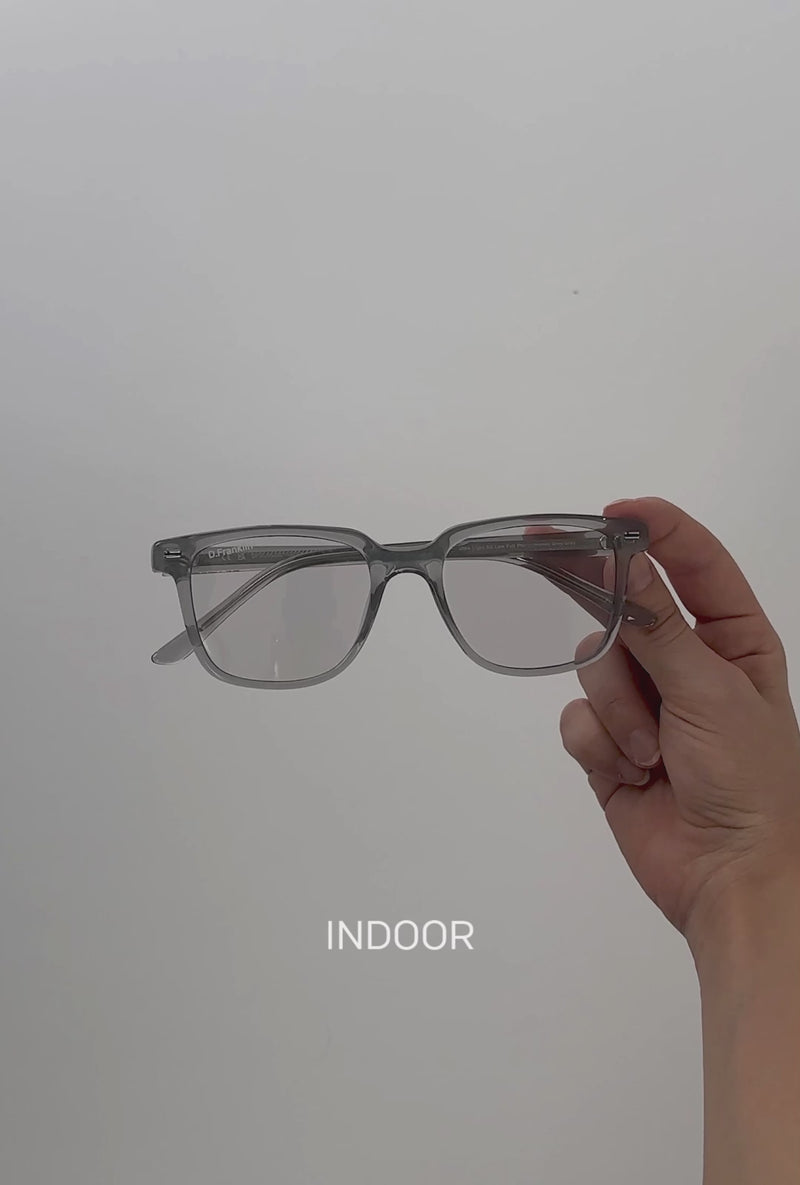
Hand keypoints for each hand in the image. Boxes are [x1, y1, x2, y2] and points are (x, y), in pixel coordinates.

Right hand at [559, 497, 799, 946]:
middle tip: (552, 550)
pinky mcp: (610, 745)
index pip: (695, 565)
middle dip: (603, 600)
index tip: (614, 512)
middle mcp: (686, 664)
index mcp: (734, 640)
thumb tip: (624, 560)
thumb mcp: (711, 690)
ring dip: (618, 709)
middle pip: (627, 606)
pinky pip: (578, 718)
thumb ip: (658, 625)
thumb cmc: (749, 781)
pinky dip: (600, 745)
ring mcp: (644, 704)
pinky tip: (632, 773)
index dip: (656, 531)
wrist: (731, 878)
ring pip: (594, 664)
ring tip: (652, 750)